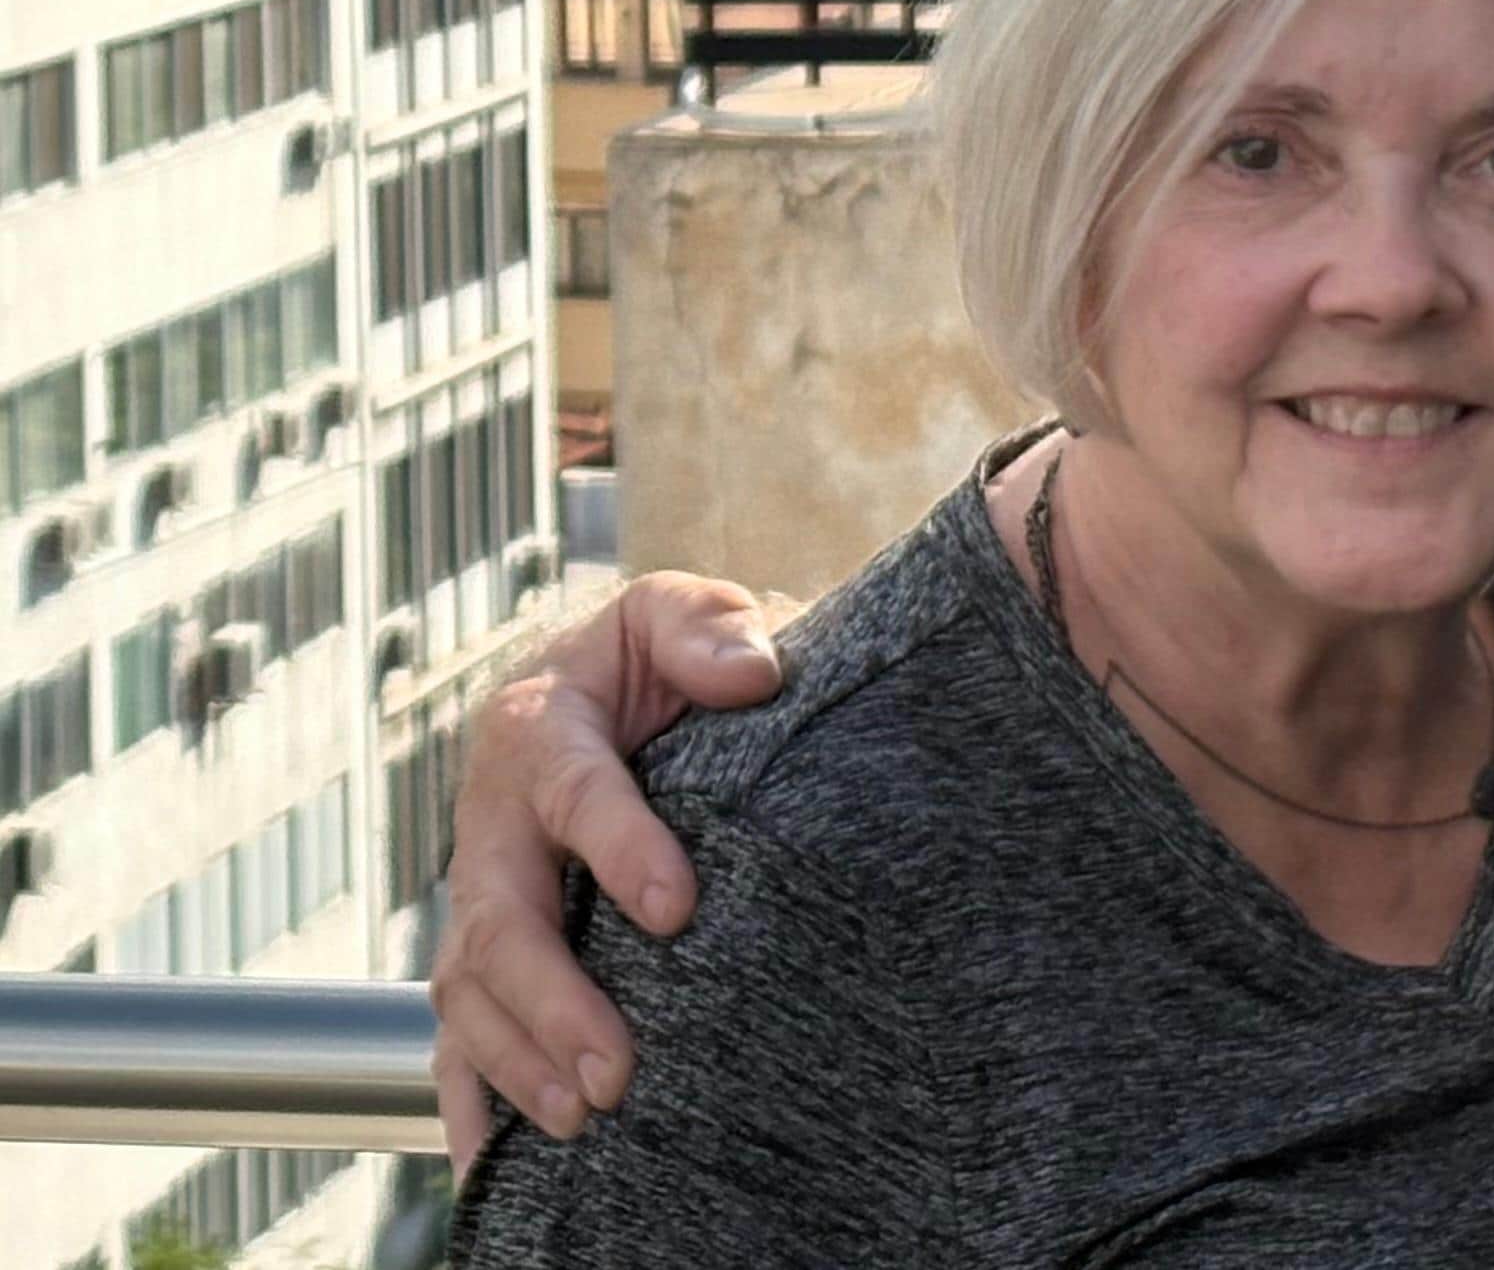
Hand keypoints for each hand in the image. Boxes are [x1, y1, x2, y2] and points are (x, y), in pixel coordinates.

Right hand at [428, 573, 792, 1171]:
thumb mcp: (679, 612)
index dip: (620, 847)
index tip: (679, 907)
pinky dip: (469, 1100)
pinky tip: (494, 1165)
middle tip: (616, 1068)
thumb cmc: (655, 655)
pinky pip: (456, 1034)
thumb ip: (708, 625)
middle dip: (554, 999)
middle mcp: (492, 817)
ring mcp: (479, 891)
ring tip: (586, 1117)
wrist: (608, 691)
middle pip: (502, 917)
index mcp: (538, 724)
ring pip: (469, 989)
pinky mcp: (482, 952)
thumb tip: (754, 670)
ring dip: (519, 1060)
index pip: (574, 789)